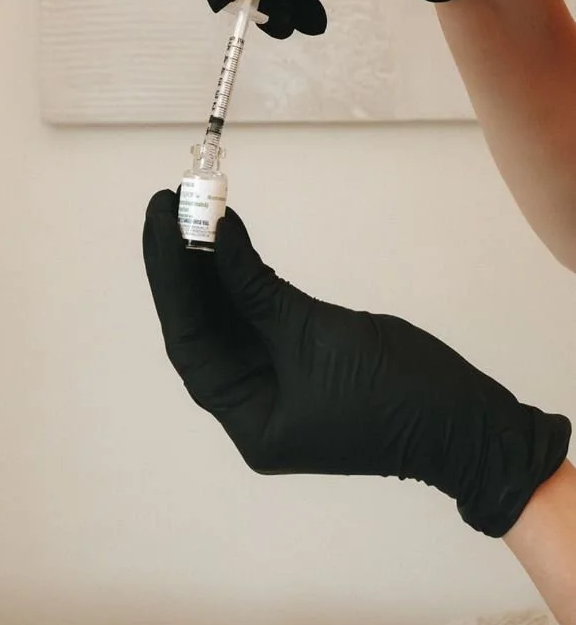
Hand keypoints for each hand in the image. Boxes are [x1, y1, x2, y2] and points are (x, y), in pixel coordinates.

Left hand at [143, 191, 569, 536]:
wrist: (465, 422)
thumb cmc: (394, 394)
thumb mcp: (315, 335)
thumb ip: (256, 287)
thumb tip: (212, 233)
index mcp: (248, 418)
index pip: (189, 339)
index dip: (169, 276)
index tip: (159, 217)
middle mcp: (252, 403)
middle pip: (202, 325)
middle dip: (183, 265)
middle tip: (166, 202)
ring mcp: (276, 381)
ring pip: (227, 315)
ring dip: (209, 264)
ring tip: (191, 207)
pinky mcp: (300, 358)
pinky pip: (258, 311)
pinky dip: (243, 276)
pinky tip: (228, 236)